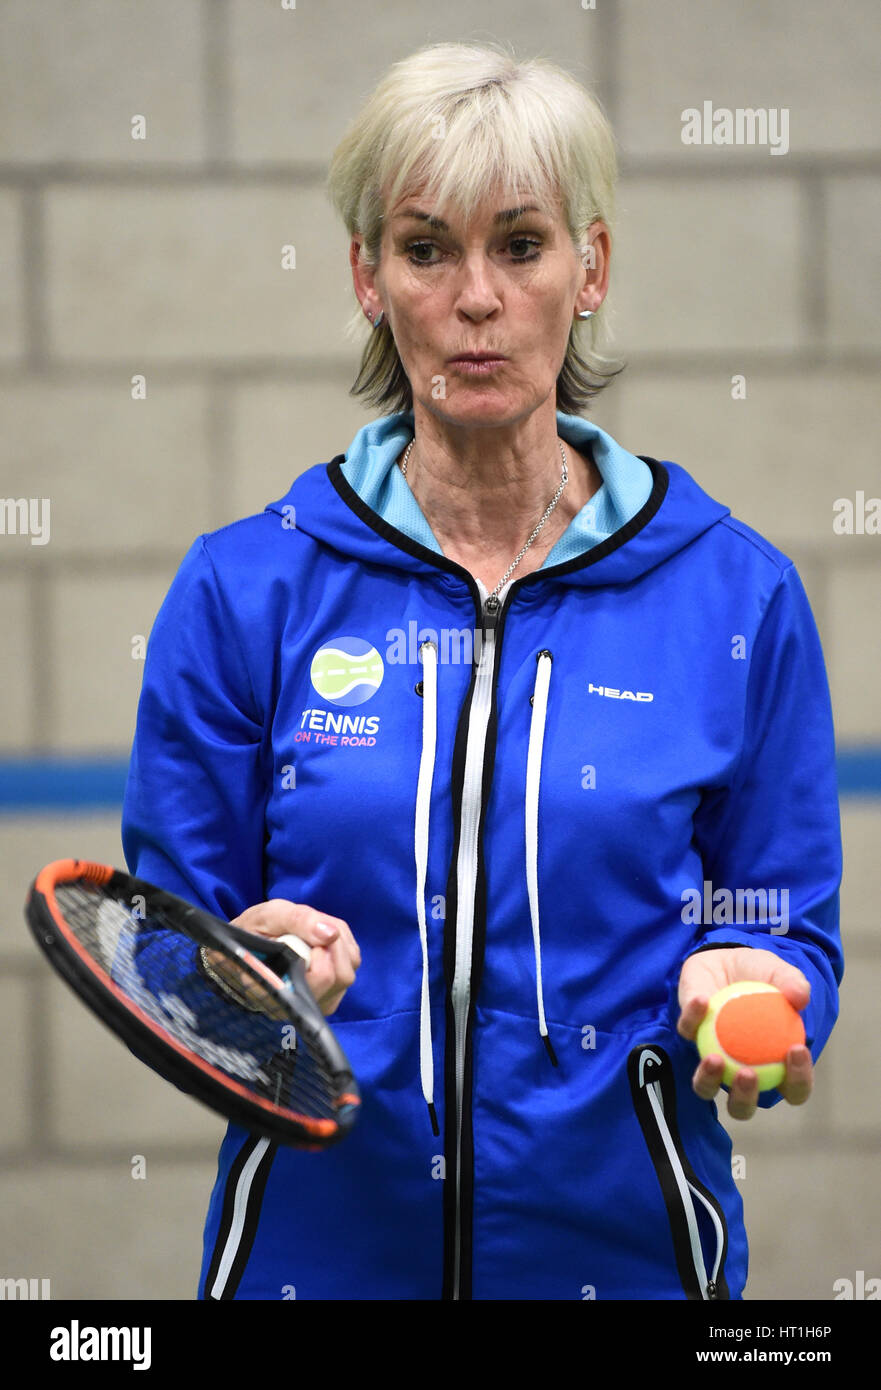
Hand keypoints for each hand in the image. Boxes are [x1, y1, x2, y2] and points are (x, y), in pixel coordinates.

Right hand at [224, 899, 360, 1015]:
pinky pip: (351, 966)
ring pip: (349, 970)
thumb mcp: (267, 916)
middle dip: (332, 944)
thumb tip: (332, 933)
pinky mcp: (331, 993)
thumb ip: (298, 921)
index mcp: (278, 994)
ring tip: (311, 934)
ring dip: (337, 943)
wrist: (246, 945)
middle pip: (342, 977)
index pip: (320, 979)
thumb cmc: (252, 932)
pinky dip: (342, 946)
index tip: (300, 934)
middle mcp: (300, 1006)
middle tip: (308, 930)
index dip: (319, 951)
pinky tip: (320, 941)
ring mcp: (318, 1003)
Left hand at [676, 947, 811, 1119]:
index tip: (795, 1050)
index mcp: (774, 1066)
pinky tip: (703, 1000)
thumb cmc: (762, 976)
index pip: (793, 1087)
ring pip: (705, 1087)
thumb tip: (801, 997)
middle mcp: (741, 1072)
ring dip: (708, 1079)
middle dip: (744, 1098)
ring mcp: (712, 1059)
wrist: (727, 958)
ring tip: (715, 1059)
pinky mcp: (688, 1034)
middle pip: (743, 1105)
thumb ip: (793, 983)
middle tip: (748, 1073)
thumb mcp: (781, 974)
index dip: (798, 1080)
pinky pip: (687, 1030)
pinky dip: (693, 1017)